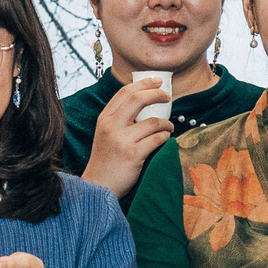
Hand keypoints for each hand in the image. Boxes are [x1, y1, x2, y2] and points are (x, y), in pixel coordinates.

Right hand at [80, 79, 175, 199]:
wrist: (98, 186)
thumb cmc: (106, 160)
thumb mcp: (106, 134)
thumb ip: (120, 120)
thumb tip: (145, 104)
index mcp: (104, 119)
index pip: (124, 93)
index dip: (143, 84)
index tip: (157, 81)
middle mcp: (111, 126)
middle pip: (137, 99)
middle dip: (156, 94)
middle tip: (167, 96)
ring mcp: (121, 140)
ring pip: (152, 122)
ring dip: (166, 123)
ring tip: (169, 127)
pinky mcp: (133, 154)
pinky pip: (157, 139)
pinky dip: (165, 137)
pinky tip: (166, 139)